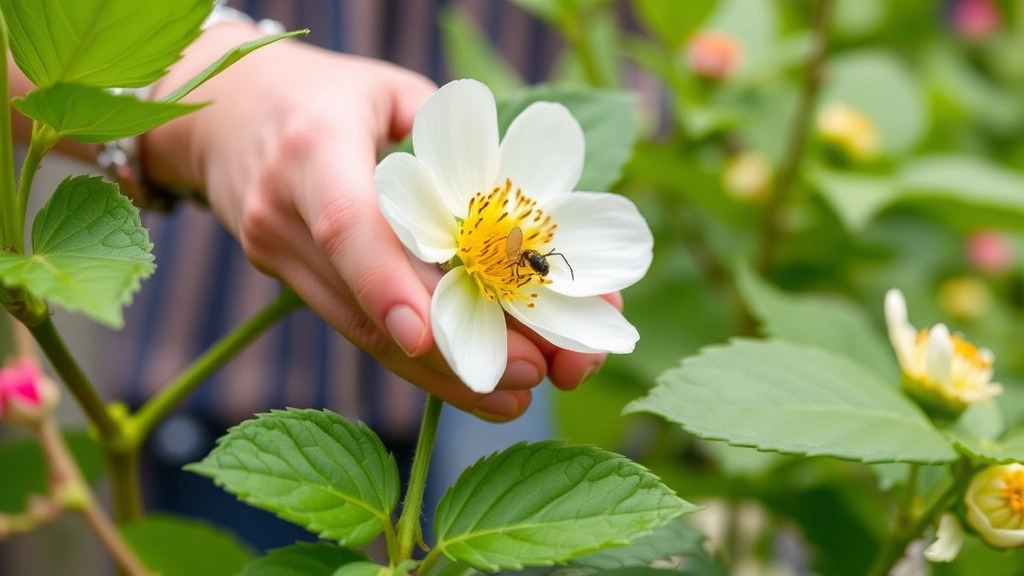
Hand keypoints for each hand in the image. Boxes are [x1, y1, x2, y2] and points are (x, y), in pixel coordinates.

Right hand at [143, 22, 610, 419]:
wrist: (228, 110)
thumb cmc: (331, 95)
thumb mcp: (393, 93)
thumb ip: (455, 149)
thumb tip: (530, 227)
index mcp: (314, 148)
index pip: (346, 226)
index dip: (384, 285)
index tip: (425, 337)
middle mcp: (283, 210)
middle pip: (363, 304)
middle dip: (452, 350)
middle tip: (533, 373)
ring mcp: (276, 253)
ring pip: (361, 335)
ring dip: (442, 374)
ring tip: (516, 396)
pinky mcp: (286, 282)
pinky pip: (355, 328)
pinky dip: (415, 359)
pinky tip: (468, 381)